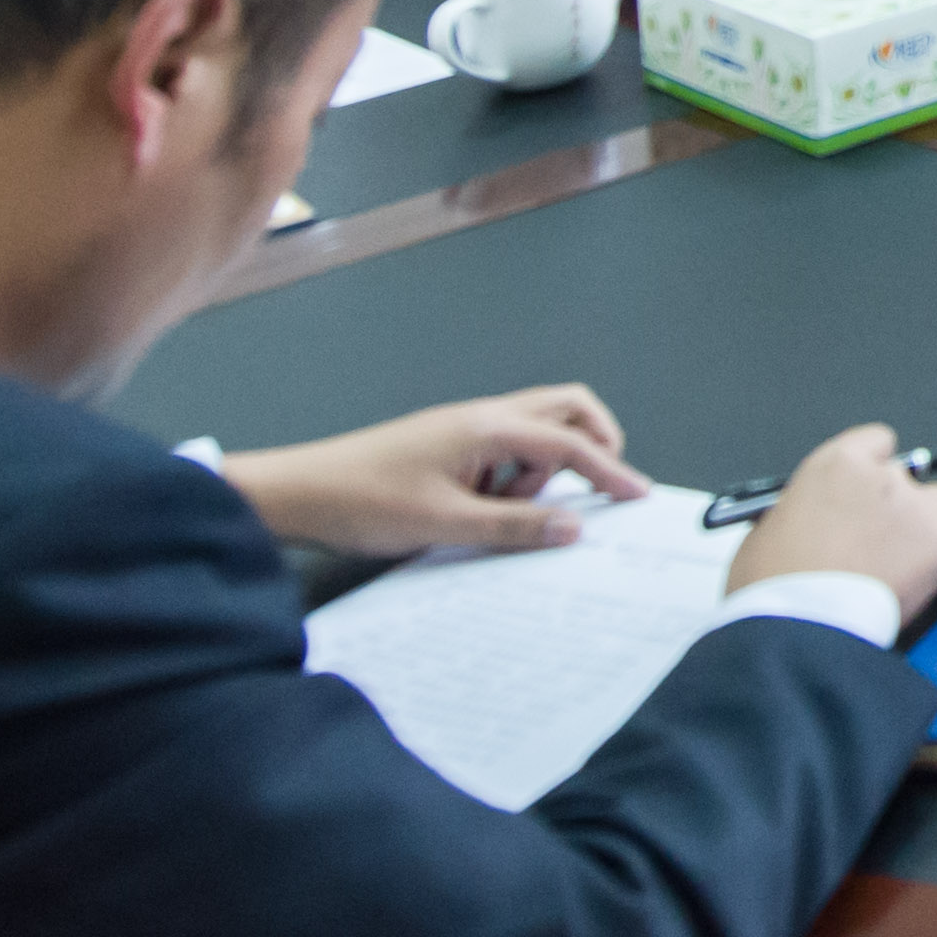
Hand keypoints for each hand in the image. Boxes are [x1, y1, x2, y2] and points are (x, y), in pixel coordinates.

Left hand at [230, 384, 636, 556]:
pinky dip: (512, 476)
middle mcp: (481, 416)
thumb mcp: (447, 524)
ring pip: (534, 431)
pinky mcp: (448, 445)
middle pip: (565, 410)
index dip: (610, 470)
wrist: (298, 493)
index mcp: (487, 427)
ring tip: (507, 514)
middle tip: (596, 490)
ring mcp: (464, 428)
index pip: (571, 443)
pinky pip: (503, 451)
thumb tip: (575, 527)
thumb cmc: (365, 503)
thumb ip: (516, 526)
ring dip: (541, 469)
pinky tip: (483, 511)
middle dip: (593, 444)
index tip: (638, 496)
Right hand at [730, 421, 936, 618]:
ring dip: (934, 526)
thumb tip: (807, 519)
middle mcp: (882, 478)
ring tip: (913, 560)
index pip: (877, 443)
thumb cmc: (771, 588)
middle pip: (912, 477)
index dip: (875, 470)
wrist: (798, 627)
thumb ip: (796, 512)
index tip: (870, 492)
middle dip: (900, 505)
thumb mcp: (765, 532)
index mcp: (835, 466)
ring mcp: (916, 511)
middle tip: (884, 540)